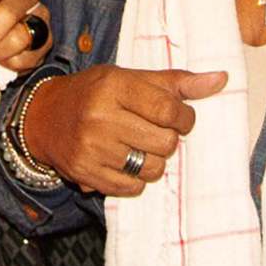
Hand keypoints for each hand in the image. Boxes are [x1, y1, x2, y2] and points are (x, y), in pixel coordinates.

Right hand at [22, 65, 226, 195]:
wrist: (44, 117)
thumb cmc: (96, 93)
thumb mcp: (129, 78)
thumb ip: (176, 82)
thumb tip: (221, 79)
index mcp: (114, 86)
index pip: (167, 108)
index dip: (184, 117)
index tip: (181, 117)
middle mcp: (101, 117)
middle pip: (165, 142)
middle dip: (169, 139)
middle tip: (157, 131)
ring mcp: (92, 148)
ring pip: (152, 169)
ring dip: (154, 160)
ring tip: (140, 146)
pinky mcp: (86, 174)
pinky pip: (132, 188)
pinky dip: (136, 179)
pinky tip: (125, 161)